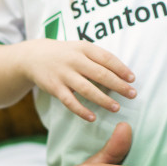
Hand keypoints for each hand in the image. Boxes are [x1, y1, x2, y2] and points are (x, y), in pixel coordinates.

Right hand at [19, 40, 135, 121]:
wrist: (34, 56)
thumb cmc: (65, 54)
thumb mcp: (81, 49)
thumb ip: (98, 58)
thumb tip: (122, 74)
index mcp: (84, 48)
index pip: (107, 58)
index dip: (121, 69)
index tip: (132, 79)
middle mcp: (74, 60)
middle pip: (100, 74)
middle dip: (118, 85)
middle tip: (132, 94)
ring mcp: (63, 74)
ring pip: (87, 89)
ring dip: (103, 99)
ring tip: (116, 107)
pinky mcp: (54, 87)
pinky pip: (70, 101)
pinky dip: (81, 110)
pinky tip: (93, 118)